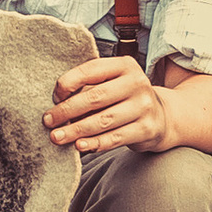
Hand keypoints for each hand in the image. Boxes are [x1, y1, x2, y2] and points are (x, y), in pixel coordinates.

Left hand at [46, 54, 172, 153]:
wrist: (162, 116)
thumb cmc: (125, 97)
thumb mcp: (113, 82)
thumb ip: (90, 85)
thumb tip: (58, 102)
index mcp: (125, 65)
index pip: (90, 70)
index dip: (68, 83)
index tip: (54, 97)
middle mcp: (137, 83)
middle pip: (95, 97)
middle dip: (67, 111)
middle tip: (48, 121)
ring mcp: (144, 107)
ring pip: (103, 120)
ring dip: (76, 130)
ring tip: (57, 137)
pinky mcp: (146, 129)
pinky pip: (115, 138)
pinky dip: (95, 143)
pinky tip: (80, 146)